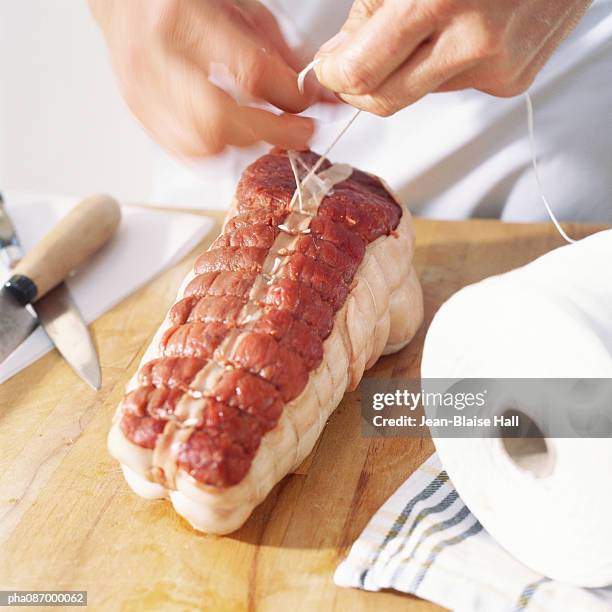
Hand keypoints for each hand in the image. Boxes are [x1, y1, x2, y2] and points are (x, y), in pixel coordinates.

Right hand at [89, 0, 316, 155]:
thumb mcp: (238, 3)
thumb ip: (276, 47)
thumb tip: (308, 93)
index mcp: (182, 14)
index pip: (248, 72)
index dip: (288, 97)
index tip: (309, 104)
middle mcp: (155, 54)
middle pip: (220, 119)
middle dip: (271, 133)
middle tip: (298, 132)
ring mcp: (142, 88)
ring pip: (202, 145)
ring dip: (245, 144)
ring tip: (265, 130)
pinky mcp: (141, 112)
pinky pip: (184, 151)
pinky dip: (218, 150)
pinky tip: (235, 136)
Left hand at [314, 0, 590, 115]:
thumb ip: (370, 9)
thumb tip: (339, 56)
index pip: (361, 74)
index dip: (335, 75)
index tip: (330, 67)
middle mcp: (474, 40)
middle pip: (385, 101)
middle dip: (360, 87)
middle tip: (352, 66)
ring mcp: (499, 66)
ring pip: (421, 93)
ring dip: (410, 69)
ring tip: (434, 22)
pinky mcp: (514, 79)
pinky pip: (458, 86)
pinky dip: (447, 65)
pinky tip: (466, 28)